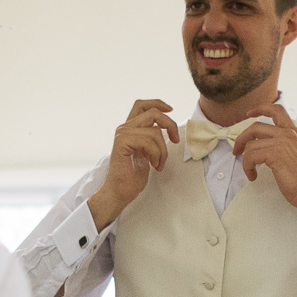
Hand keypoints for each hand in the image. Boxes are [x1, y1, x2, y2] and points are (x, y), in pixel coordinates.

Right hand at [88, 99, 179, 229]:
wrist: (120, 192)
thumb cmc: (133, 176)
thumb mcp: (147, 152)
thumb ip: (151, 137)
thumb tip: (166, 128)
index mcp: (129, 128)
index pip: (142, 105)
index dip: (158, 103)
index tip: (171, 110)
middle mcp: (124, 128)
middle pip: (153, 113)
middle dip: (170, 125)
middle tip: (175, 140)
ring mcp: (122, 134)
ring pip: (155, 131)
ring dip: (163, 151)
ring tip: (158, 164)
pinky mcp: (122, 142)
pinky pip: (149, 141)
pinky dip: (156, 155)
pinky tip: (153, 165)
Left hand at [231, 103, 296, 222]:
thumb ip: (285, 146)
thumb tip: (266, 147)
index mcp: (294, 133)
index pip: (277, 110)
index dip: (260, 108)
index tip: (250, 113)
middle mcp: (288, 134)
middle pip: (256, 126)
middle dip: (242, 138)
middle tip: (237, 150)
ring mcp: (281, 143)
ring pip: (251, 144)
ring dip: (245, 160)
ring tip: (250, 171)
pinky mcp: (275, 154)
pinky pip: (250, 156)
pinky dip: (247, 167)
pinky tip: (252, 176)